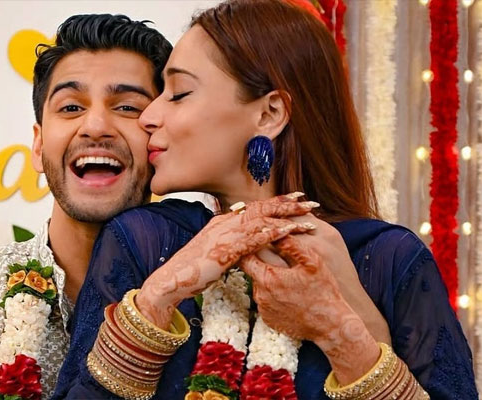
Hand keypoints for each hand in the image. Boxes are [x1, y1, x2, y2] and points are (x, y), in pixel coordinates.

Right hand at [136, 193, 317, 328]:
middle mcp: (225, 223)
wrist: (171, 280)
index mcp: (222, 222)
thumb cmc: (192, 271)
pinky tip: (289, 231)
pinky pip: (253, 238)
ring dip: (287, 216)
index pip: (254, 208)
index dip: (276, 202)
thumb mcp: (215, 253)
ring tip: (309, 214)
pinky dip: (273, 233)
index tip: (296, 198)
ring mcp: (224, 234)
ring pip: (262, 220)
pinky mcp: (225, 249)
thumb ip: (230, 246)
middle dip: (287, 204)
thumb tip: (246, 246)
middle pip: (261, 208)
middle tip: (310, 201)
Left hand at [240, 235, 379, 383]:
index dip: (250, 246)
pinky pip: (264, 301)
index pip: (245, 257)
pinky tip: (288, 292)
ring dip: (267, 278)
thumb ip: (291, 245)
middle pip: (250, 271)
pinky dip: (272, 294)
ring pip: (258, 285)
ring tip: (285, 275)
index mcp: (268, 278)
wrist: (331, 326)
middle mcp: (261, 295)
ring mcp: (263, 309)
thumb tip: (274, 232)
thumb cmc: (324, 292)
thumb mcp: (312, 263)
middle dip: (258, 260)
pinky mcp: (268, 319)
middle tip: (271, 253)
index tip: (257, 240)